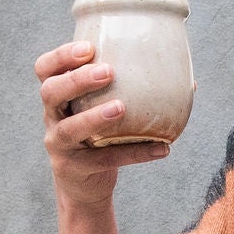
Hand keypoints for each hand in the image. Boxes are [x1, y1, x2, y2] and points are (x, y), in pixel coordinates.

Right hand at [38, 40, 171, 207]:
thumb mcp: (103, 110)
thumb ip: (130, 91)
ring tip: (121, 108)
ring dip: (95, 116)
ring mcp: (59, 145)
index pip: (45, 69)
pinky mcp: (74, 168)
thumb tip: (188, 80)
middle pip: (51, 92)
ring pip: (69, 128)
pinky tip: (161, 148)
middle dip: (77, 79)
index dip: (61, 56)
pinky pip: (104, 160)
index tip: (89, 48)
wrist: (84, 186)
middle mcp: (52, 118)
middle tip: (107, 72)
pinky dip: (134, 153)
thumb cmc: (99, 136)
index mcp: (57, 96)